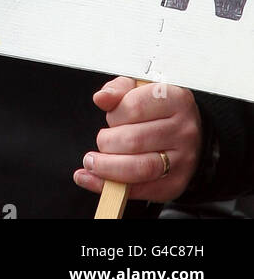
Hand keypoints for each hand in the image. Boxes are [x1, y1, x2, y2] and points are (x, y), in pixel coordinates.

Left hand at [73, 77, 202, 202]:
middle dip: (107, 142)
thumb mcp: (139, 88)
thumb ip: (117, 89)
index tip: (110, 118)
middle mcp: (183, 130)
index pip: (135, 107)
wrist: (186, 131)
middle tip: (101, 141)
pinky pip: (141, 190)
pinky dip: (111, 186)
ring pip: (139, 168)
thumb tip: (101, 98)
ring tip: (92, 162)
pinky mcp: (176, 183)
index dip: (114, 114)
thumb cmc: (158, 107)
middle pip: (134, 140)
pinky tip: (92, 179)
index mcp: (176, 99)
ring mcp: (183, 159)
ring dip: (107, 167)